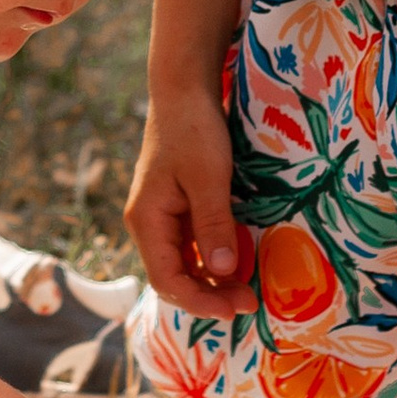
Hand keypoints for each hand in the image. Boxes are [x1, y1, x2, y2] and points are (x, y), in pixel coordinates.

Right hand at [126, 85, 254, 312]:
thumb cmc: (192, 128)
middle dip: (210, 295)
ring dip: (213, 281)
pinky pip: (192, 246)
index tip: (235, 308)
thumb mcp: (207, 177)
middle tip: (249, 303)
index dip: (200, 301)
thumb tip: (224, 272)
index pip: (166, 279)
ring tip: (247, 289)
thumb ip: (213, 225)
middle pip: (174, 277)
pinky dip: (213, 259)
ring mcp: (162, 216)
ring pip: (184, 264)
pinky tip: (238, 262)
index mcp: (146, 220)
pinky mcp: (177, 207)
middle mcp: (149, 224)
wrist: (184, 89)